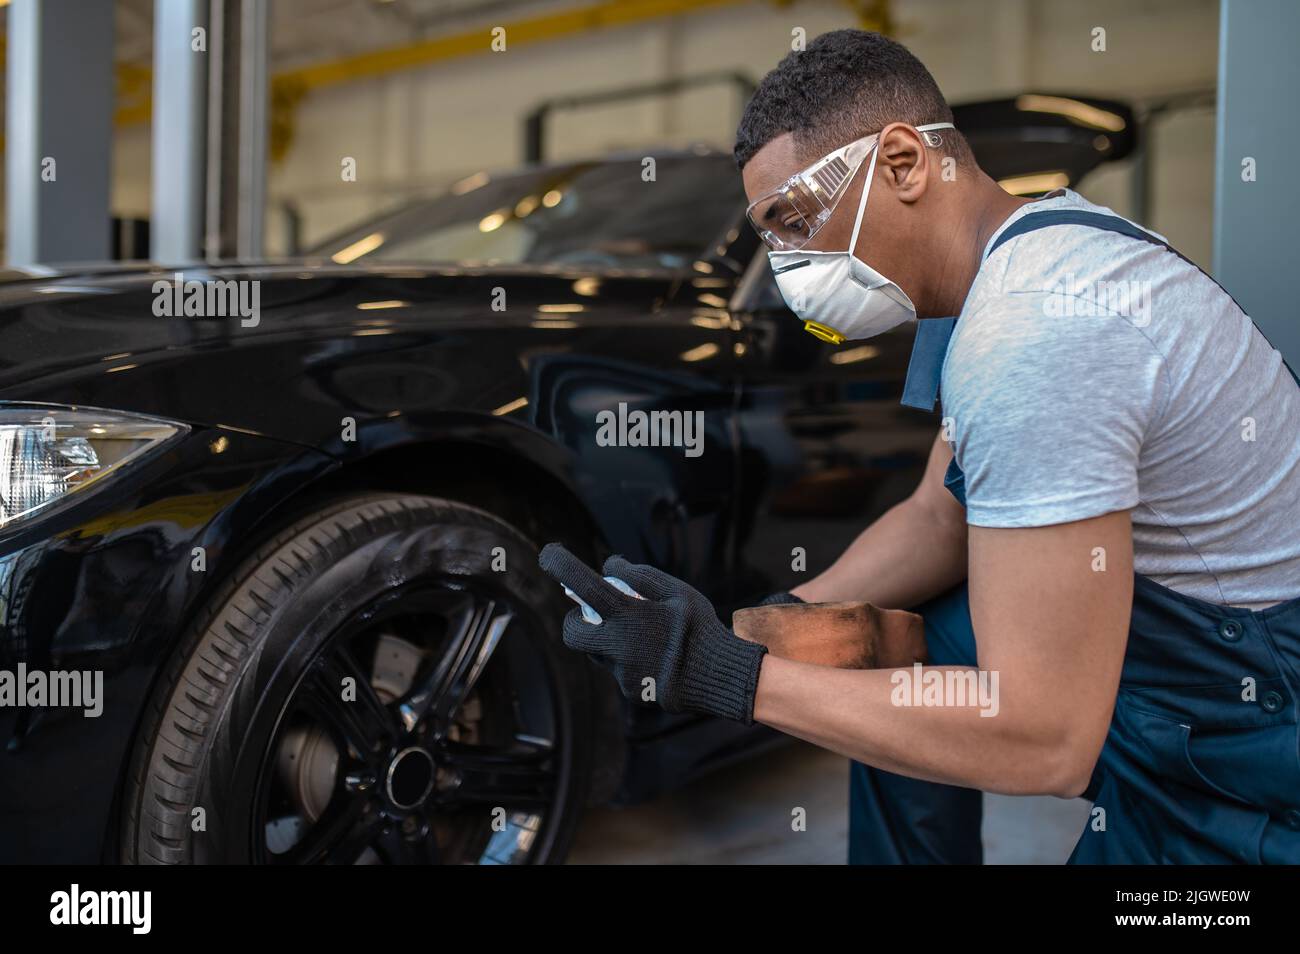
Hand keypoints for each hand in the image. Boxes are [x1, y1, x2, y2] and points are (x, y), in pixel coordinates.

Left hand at [538, 544, 767, 723]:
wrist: (719, 676)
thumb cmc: (698, 627)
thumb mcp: (677, 591)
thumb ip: (640, 576)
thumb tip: (609, 566)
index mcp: (629, 615)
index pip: (583, 585)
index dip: (561, 566)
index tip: (549, 556)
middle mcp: (619, 645)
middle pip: (571, 632)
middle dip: (576, 620)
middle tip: (595, 612)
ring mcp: (622, 671)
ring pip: (597, 652)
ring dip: (607, 640)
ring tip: (642, 635)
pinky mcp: (629, 690)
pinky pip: (618, 670)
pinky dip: (629, 660)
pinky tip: (655, 658)